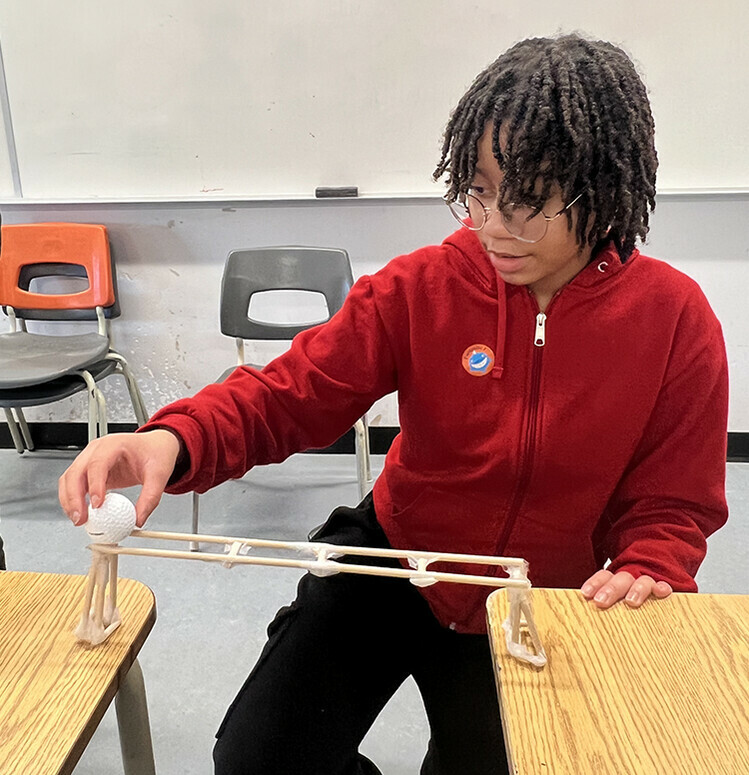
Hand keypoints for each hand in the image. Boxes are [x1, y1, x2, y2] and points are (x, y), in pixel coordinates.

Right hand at [58, 430, 181, 527]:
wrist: (155, 446)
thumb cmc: (155, 453)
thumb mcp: (159, 474)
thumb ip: (150, 498)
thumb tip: (138, 520)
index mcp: (115, 444)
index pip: (97, 463)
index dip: (94, 485)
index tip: (97, 505)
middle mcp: (97, 449)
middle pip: (76, 472)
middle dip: (74, 497)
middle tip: (82, 518)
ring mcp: (89, 458)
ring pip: (69, 478)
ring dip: (69, 500)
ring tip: (79, 519)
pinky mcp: (88, 470)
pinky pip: (73, 484)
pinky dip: (72, 499)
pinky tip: (80, 512)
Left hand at [581, 569, 672, 608]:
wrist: (653, 594)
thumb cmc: (622, 607)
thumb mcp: (609, 607)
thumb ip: (599, 610)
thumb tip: (576, 629)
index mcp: (614, 582)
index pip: (603, 576)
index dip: (594, 583)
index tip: (586, 594)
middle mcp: (631, 582)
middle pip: (620, 579)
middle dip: (610, 589)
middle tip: (601, 601)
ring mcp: (647, 586)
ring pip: (643, 581)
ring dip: (636, 589)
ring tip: (631, 602)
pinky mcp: (663, 592)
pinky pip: (664, 587)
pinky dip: (662, 588)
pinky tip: (662, 592)